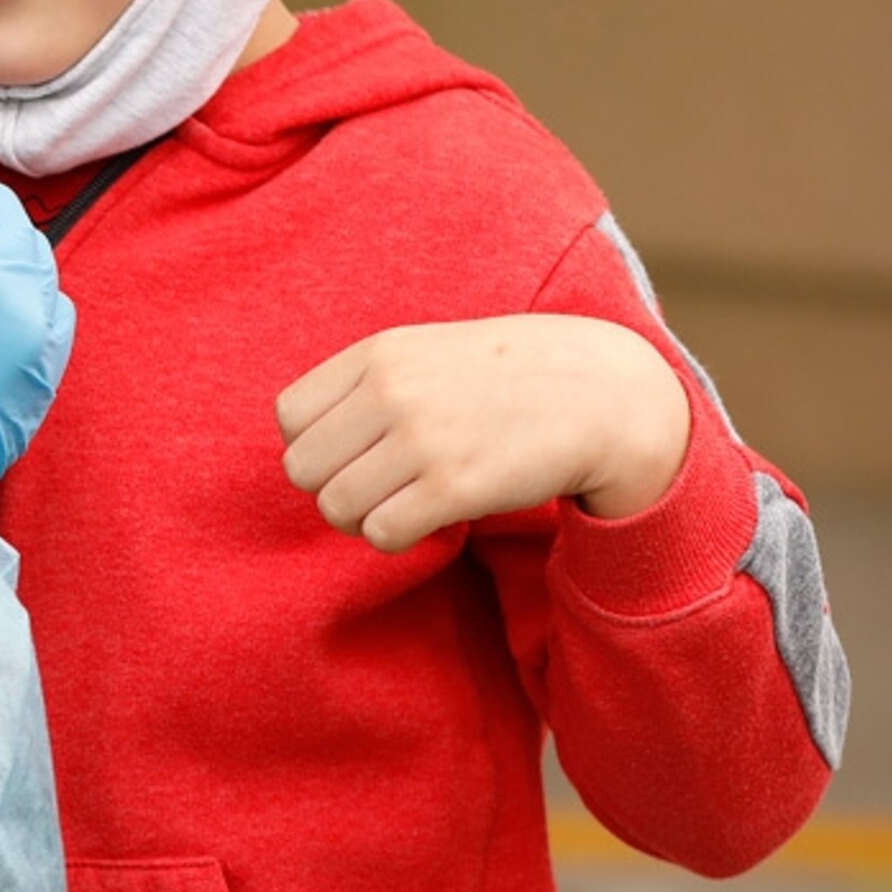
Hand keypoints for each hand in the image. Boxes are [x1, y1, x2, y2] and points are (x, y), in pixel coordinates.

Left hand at [277, 314, 693, 551]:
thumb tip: (300, 444)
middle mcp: (393, 392)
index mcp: (378, 354)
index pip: (289, 417)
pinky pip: (381, 534)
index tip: (354, 452)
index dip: (314, 445)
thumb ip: (363, 386)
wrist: (601, 394)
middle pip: (302, 469)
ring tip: (405, 503)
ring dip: (364, 519)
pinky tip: (431, 518)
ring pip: (336, 508)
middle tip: (378, 487)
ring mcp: (423, 440)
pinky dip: (397, 538)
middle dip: (332, 487)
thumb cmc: (504, 380)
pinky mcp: (455, 487)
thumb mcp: (425, 353)